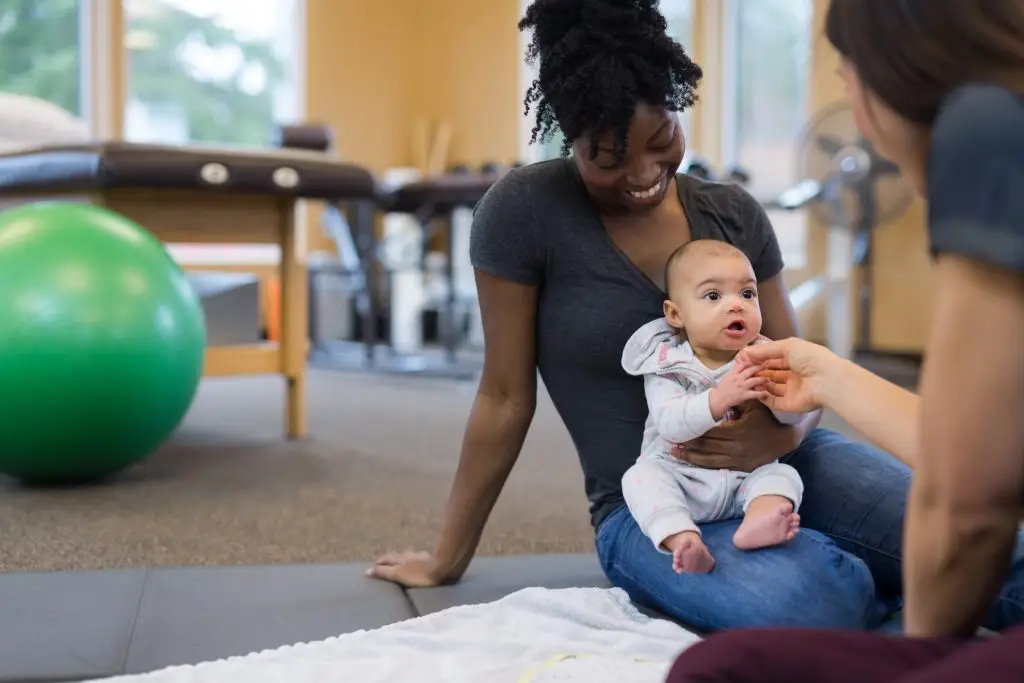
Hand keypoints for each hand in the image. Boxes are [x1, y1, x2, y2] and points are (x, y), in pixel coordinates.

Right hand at [367, 550, 448, 587]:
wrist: (443, 568)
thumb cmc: (419, 575)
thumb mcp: (398, 574)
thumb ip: (384, 572)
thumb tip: (367, 571)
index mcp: (400, 558)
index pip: (386, 558)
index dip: (379, 562)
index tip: (372, 566)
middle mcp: (409, 554)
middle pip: (396, 556)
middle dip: (388, 560)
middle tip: (383, 564)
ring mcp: (421, 556)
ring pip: (408, 556)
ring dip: (401, 559)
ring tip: (399, 564)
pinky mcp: (431, 559)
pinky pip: (419, 559)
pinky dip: (414, 561)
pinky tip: (418, 564)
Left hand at [670, 401, 801, 471]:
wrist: (786, 437)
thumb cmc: (767, 417)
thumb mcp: (753, 404)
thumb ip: (735, 400)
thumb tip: (717, 392)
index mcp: (737, 432)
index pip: (709, 434)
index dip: (693, 433)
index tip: (678, 431)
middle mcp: (736, 448)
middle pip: (706, 448)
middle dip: (687, 446)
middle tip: (669, 443)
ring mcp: (738, 460)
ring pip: (709, 461)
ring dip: (691, 457)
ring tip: (675, 454)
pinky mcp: (741, 467)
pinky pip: (719, 468)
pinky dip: (704, 465)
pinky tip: (693, 462)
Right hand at [708, 363, 769, 418]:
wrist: (718, 399)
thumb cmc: (722, 388)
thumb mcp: (727, 377)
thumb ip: (735, 372)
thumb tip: (743, 366)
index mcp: (733, 373)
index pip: (743, 364)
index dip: (751, 361)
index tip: (757, 360)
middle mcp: (739, 378)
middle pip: (751, 370)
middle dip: (760, 367)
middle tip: (767, 365)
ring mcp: (742, 386)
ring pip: (756, 380)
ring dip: (764, 379)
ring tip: (768, 379)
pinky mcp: (745, 395)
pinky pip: (756, 393)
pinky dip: (762, 393)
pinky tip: (766, 394)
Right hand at [734, 337, 836, 412]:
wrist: (827, 380)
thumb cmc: (810, 358)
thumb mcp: (786, 346)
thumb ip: (765, 350)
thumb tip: (744, 352)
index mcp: (795, 358)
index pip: (773, 358)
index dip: (759, 358)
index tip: (744, 358)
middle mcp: (793, 374)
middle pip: (771, 373)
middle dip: (757, 370)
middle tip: (743, 370)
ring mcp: (791, 390)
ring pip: (770, 387)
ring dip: (759, 383)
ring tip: (746, 379)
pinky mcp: (789, 404)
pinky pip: (773, 401)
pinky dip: (763, 396)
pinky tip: (753, 391)